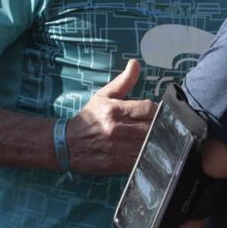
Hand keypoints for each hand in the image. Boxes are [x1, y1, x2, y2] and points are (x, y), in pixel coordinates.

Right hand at [64, 59, 155, 174]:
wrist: (67, 144)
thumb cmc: (89, 118)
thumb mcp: (103, 96)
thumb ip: (123, 81)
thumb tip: (135, 63)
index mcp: (115, 110)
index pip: (149, 108)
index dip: (157, 110)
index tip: (154, 112)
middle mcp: (118, 129)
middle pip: (153, 127)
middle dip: (159, 125)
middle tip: (158, 125)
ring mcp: (120, 148)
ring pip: (151, 144)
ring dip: (156, 141)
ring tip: (155, 138)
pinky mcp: (120, 164)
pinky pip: (143, 159)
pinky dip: (148, 155)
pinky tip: (147, 151)